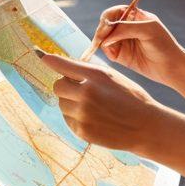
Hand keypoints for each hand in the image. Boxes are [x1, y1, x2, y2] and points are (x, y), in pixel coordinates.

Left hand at [42, 53, 161, 153]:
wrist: (145, 126)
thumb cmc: (129, 97)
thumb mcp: (112, 77)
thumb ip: (88, 72)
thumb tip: (62, 66)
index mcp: (95, 76)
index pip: (62, 64)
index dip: (49, 59)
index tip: (39, 55)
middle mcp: (87, 93)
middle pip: (57, 85)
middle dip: (65, 85)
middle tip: (79, 88)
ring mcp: (83, 114)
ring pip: (61, 103)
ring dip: (70, 102)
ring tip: (91, 105)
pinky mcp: (82, 131)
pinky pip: (67, 119)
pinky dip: (75, 117)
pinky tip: (93, 117)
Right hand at [90, 6, 182, 84]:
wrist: (172, 67)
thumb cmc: (164, 45)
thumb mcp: (147, 30)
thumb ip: (126, 28)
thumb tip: (107, 35)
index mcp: (134, 16)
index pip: (115, 12)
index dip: (108, 17)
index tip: (107, 25)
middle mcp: (126, 27)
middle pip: (106, 24)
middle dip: (102, 29)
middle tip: (102, 38)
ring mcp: (123, 41)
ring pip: (104, 37)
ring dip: (102, 40)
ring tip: (107, 46)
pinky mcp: (121, 55)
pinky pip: (108, 50)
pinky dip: (106, 50)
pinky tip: (113, 54)